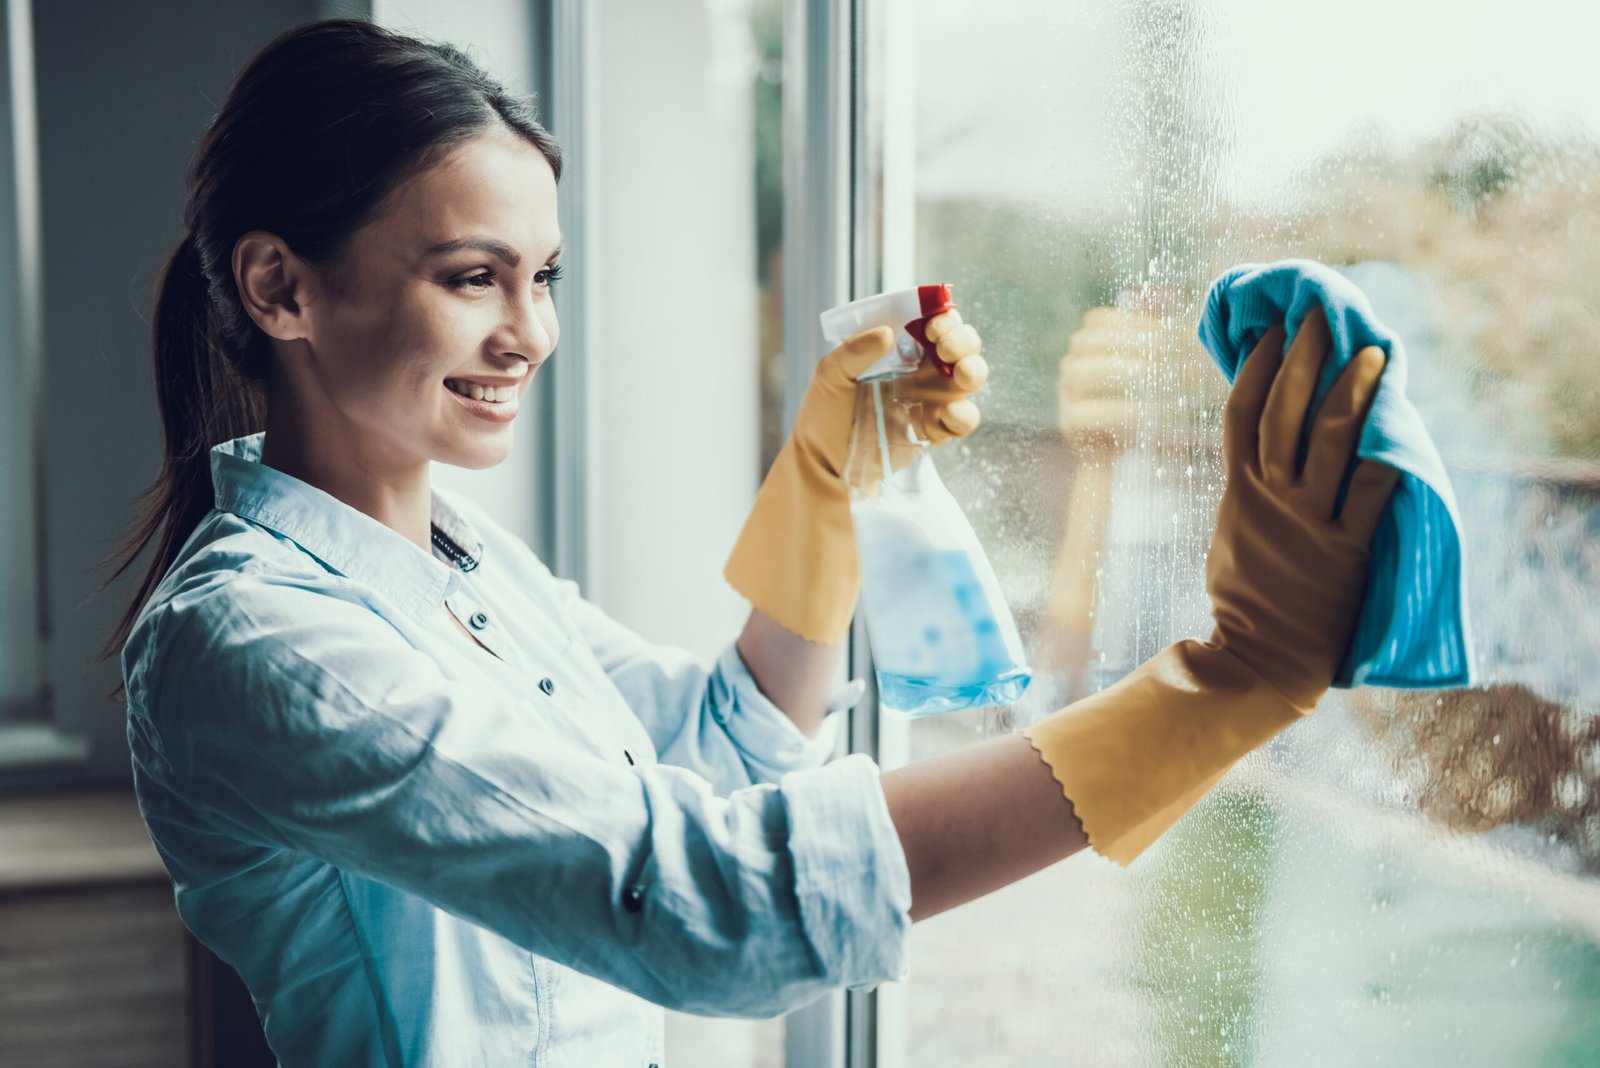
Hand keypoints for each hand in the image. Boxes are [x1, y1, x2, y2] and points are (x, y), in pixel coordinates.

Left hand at [724, 310, 988, 643]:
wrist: (824, 466)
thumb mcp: (828, 377)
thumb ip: (853, 351)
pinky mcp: (935, 432)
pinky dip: (965, 414)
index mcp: (899, 351)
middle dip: (963, 340)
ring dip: (973, 370)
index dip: (943, 317)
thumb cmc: (823, 417)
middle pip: (961, 346)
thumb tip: (887, 333)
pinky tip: (949, 413)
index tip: (934, 322)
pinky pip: (964, 420)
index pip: (933, 323)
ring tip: (958, 372)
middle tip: (944, 345)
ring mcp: (931, 401)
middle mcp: (920, 371)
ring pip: (971, 378)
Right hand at [1022, 303, 1400, 865]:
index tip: (1272, 328)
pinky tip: (1399, 436)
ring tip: (1371, 351)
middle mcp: (1271, 496)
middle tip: (1320, 314)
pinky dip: (1382, 467)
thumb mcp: (1232, 529)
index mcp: (1240, 489)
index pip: (1242, 411)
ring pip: (1326, 441)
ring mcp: (1307, 522)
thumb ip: (1247, 488)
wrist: (1258, 657)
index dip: (1255, 366)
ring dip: (1350, 392)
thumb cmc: (1246, 595)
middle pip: (1283, 411)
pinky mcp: (1343, 551)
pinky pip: (1367, 499)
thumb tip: (1257, 451)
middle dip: (1302, 358)